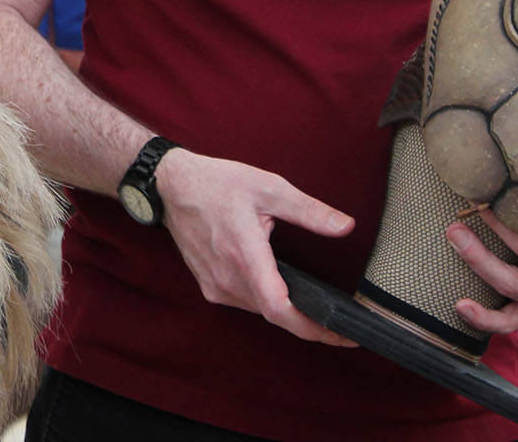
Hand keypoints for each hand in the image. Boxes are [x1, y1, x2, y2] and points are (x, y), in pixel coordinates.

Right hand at [156, 148, 356, 345]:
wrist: (172, 186)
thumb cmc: (217, 183)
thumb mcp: (270, 187)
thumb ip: (309, 211)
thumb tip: (345, 226)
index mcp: (244, 254)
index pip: (279, 308)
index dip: (312, 327)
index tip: (340, 334)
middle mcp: (227, 277)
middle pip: (275, 315)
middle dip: (310, 324)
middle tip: (341, 326)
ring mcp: (215, 285)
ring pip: (260, 311)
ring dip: (288, 313)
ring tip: (318, 312)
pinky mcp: (209, 286)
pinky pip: (245, 303)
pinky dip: (267, 303)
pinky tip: (281, 293)